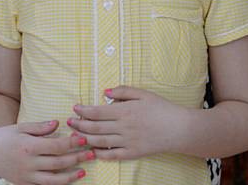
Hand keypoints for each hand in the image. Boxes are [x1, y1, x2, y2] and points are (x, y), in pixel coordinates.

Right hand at [0, 120, 93, 183]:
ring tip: (84, 171)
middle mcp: (29, 164)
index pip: (55, 146)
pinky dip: (58, 183)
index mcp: (28, 146)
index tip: (83, 138)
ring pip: (53, 179)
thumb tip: (58, 123)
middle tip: (91, 153)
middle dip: (76, 158)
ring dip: (71, 175)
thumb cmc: (6, 135)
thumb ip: (40, 127)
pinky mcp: (24, 184)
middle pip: (58, 163)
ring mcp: (27, 176)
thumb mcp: (22, 127)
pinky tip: (68, 179)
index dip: (71, 143)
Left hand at [67, 86, 187, 160]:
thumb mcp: (143, 93)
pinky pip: (113, 156)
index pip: (97, 112)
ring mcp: (127, 142)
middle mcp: (123, 127)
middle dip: (79, 125)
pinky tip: (93, 150)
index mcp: (124, 111)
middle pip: (95, 128)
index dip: (83, 110)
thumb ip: (123, 92)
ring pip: (100, 142)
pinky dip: (101, 154)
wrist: (179, 128)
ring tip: (75, 135)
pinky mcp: (133, 153)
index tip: (74, 108)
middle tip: (68, 122)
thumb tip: (104, 92)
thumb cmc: (161, 108)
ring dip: (85, 138)